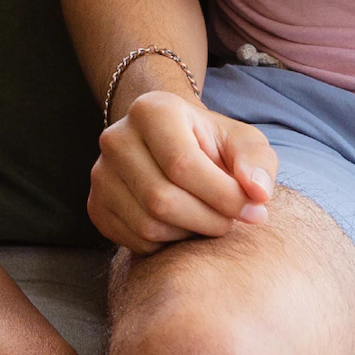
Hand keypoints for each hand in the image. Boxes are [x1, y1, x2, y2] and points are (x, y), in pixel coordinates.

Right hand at [90, 79, 276, 253]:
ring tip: (208, 219)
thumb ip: (256, 162)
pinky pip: (134, 241)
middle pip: (162, 199)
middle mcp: (116, 138)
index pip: (183, 165)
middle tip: (232, 220)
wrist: (169, 144)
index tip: (255, 210)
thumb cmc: (210, 144)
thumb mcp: (241, 142)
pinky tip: (183, 225)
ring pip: (148, 224)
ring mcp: (100, 173)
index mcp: (152, 110)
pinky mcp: (96, 205)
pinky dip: (167, 244)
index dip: (224, 196)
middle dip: (209, 220)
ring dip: (190, 234)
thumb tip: (257, 192)